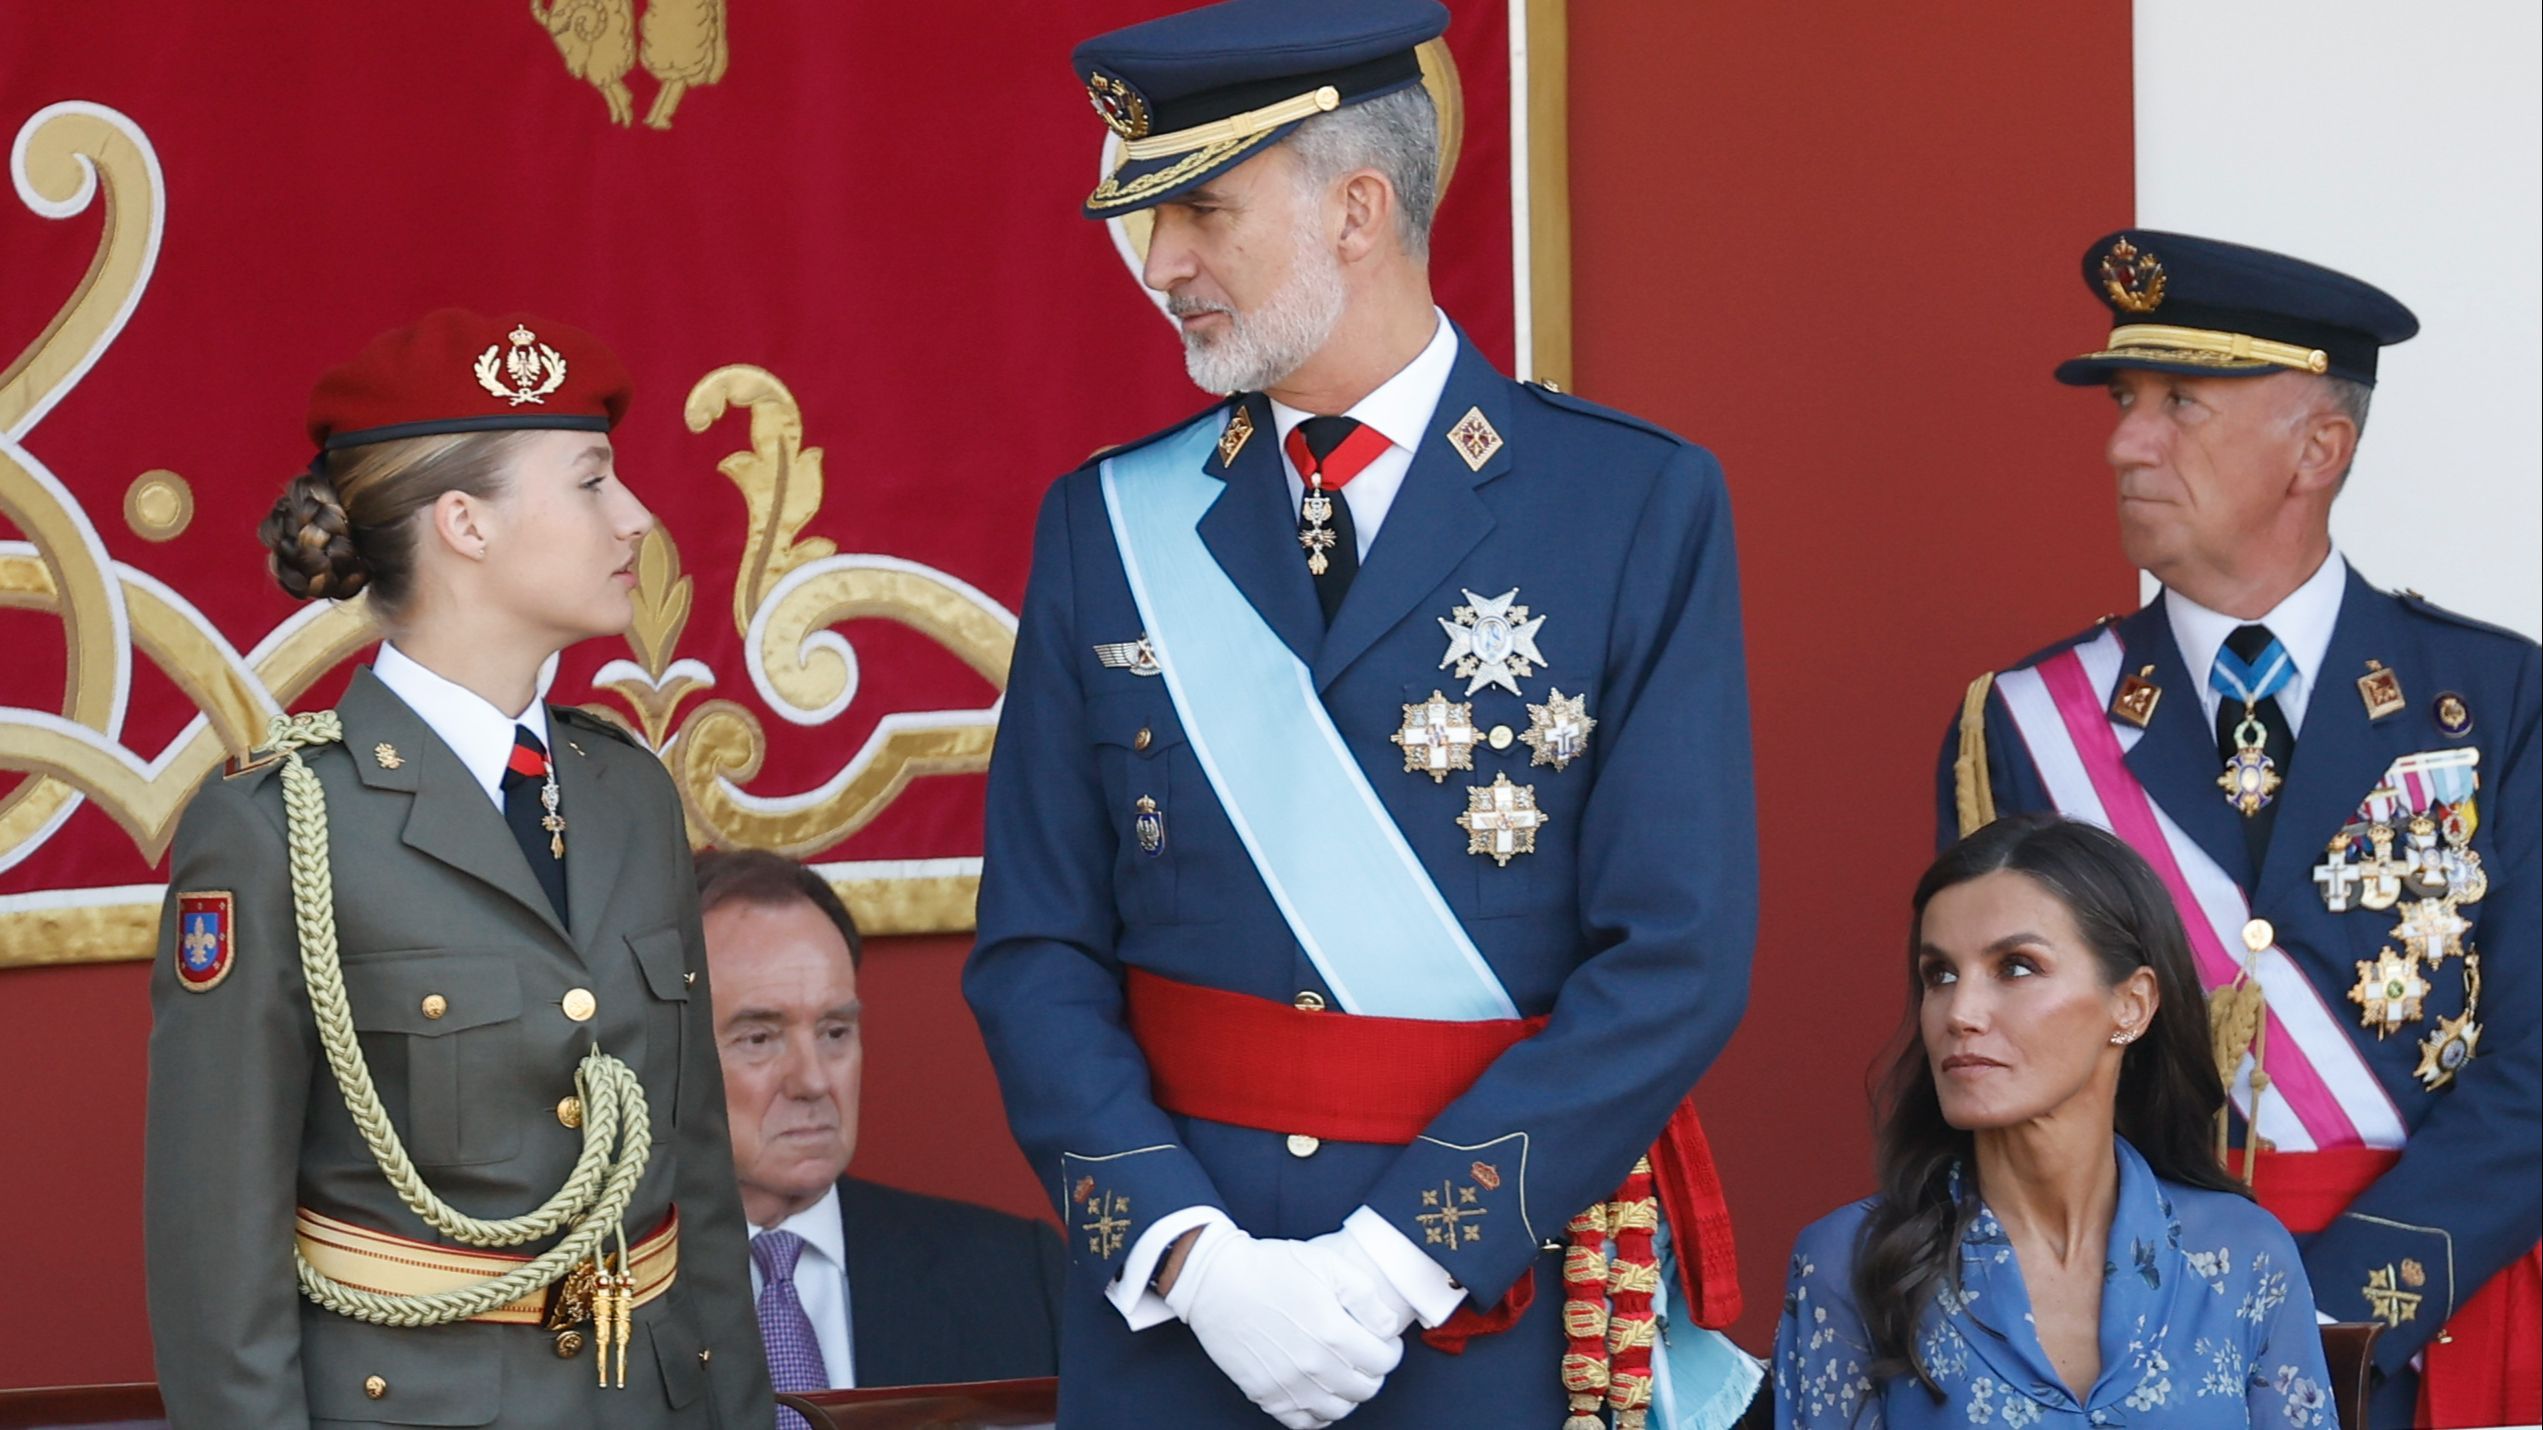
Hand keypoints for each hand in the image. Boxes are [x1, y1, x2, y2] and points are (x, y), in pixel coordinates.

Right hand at [1165, 1223, 1403, 1427]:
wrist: (1216, 1281)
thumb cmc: (1268, 1268)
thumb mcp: (1327, 1264)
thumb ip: (1366, 1296)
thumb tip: (1388, 1325)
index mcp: (1334, 1333)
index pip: (1384, 1362)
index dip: (1390, 1350)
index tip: (1384, 1341)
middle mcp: (1314, 1366)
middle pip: (1366, 1389)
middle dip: (1373, 1372)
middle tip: (1365, 1354)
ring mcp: (1289, 1385)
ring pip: (1339, 1410)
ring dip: (1349, 1393)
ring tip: (1343, 1371)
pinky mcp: (1266, 1394)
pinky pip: (1304, 1422)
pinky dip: (1318, 1413)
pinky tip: (1318, 1392)